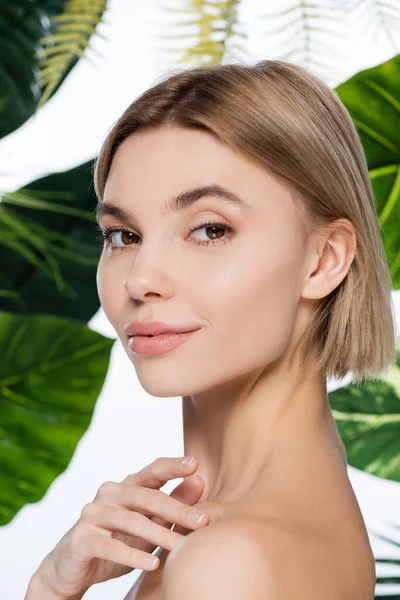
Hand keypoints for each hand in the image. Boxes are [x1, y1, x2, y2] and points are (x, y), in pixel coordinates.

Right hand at [34, 456, 207, 598]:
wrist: (72, 568)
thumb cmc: (118, 542)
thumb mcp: (149, 525)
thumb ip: (172, 505)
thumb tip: (199, 481)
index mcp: (127, 486)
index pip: (153, 471)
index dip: (173, 466)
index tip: (195, 463)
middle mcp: (109, 493)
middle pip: (147, 497)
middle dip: (176, 508)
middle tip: (202, 521)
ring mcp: (93, 514)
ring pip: (131, 521)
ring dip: (159, 535)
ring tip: (181, 547)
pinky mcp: (81, 538)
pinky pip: (110, 546)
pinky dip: (133, 556)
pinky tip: (153, 564)